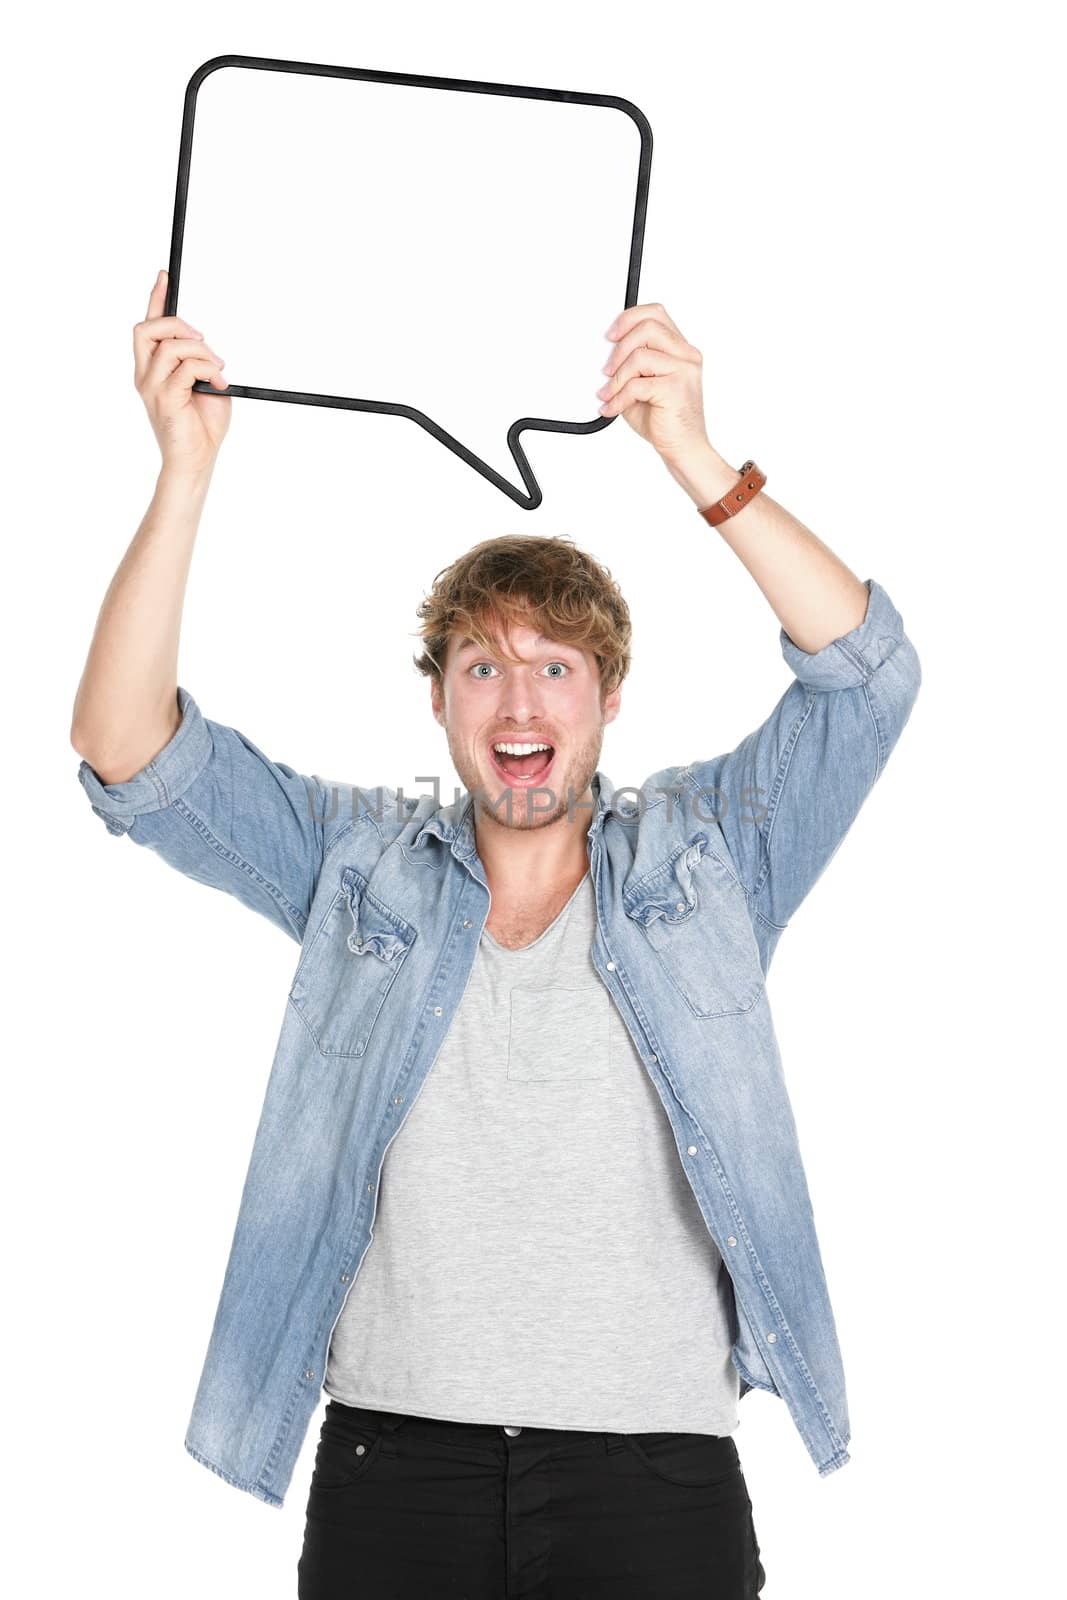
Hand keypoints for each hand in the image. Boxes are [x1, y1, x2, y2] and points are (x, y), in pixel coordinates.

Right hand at [134, 269, 230, 476]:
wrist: (197, 461)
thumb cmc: (202, 427)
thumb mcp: (206, 384)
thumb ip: (200, 361)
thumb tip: (207, 345)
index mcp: (153, 369)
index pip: (149, 327)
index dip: (156, 299)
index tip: (165, 276)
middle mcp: (146, 375)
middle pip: (147, 329)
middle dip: (177, 324)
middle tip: (203, 339)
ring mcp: (152, 387)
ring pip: (169, 346)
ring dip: (200, 351)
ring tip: (218, 369)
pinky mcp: (164, 399)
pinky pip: (185, 368)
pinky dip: (207, 370)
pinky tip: (220, 384)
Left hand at [596, 302, 711, 466]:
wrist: (683, 449)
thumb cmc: (665, 419)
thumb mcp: (642, 385)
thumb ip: (631, 366)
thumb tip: (604, 356)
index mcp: (681, 349)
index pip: (656, 314)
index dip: (629, 318)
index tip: (610, 335)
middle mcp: (686, 355)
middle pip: (648, 327)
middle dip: (619, 347)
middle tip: (606, 369)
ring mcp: (684, 370)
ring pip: (640, 355)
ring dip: (617, 376)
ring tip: (608, 393)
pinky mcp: (676, 388)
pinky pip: (637, 384)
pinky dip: (618, 397)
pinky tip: (612, 407)